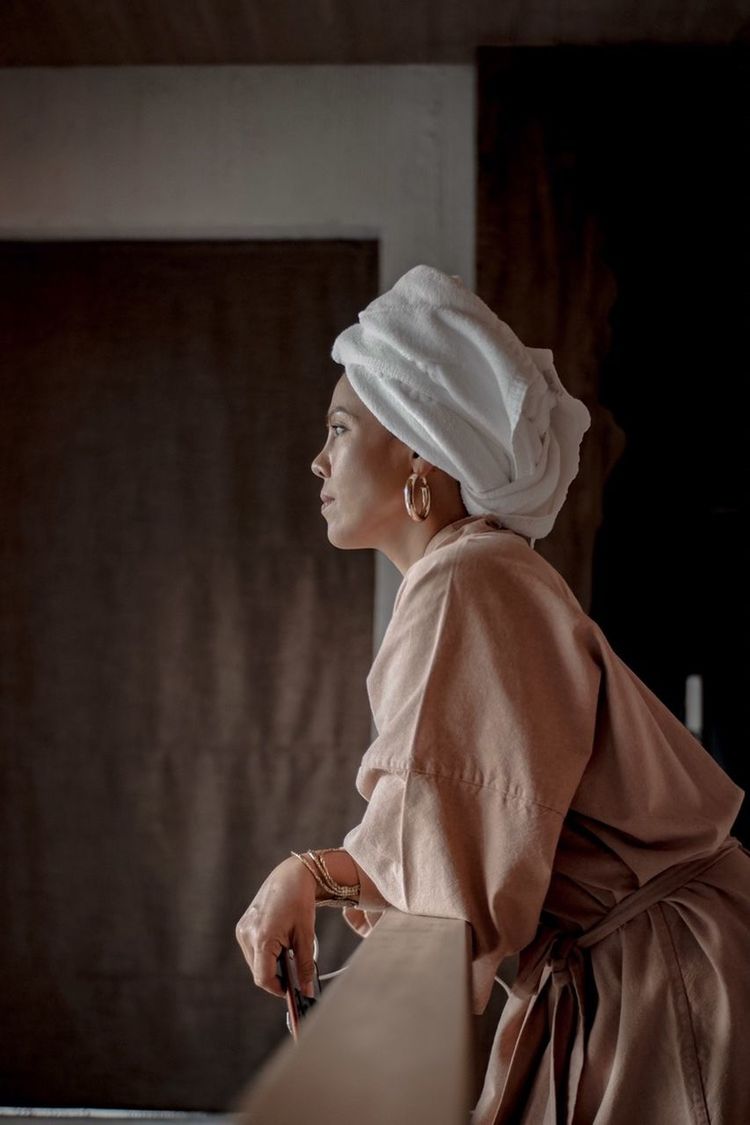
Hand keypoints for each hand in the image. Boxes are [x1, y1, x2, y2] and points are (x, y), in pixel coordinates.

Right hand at [235, 856, 316, 998]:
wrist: (290, 875)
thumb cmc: (299, 901)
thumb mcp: (305, 935)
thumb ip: (305, 966)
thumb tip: (306, 991)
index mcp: (262, 938)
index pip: (264, 978)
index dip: (279, 989)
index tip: (293, 991)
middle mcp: (247, 935)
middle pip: (259, 972)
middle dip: (277, 976)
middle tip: (296, 971)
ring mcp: (242, 930)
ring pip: (255, 963)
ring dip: (271, 965)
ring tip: (289, 951)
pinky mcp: (242, 927)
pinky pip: (253, 951)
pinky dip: (265, 954)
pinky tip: (279, 943)